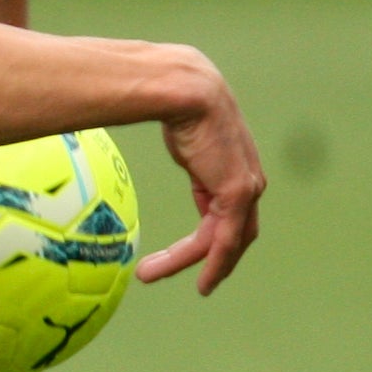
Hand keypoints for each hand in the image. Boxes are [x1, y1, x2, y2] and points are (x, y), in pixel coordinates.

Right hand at [139, 63, 265, 294]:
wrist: (181, 85)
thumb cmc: (168, 94)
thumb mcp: (172, 125)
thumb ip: (168, 136)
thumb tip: (123, 111)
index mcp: (231, 164)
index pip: (225, 212)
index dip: (210, 239)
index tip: (182, 255)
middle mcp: (247, 178)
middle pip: (234, 233)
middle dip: (212, 260)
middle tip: (193, 284)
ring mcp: (246, 187)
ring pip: (228, 242)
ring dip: (200, 266)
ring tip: (151, 276)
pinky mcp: (236, 193)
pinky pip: (225, 240)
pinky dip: (215, 265)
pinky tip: (203, 285)